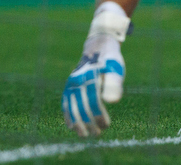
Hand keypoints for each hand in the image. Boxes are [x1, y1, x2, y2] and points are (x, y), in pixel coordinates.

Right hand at [63, 14, 126, 136]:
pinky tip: (71, 126)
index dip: (98, 115)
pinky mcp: (69, 85)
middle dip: (89, 122)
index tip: (106, 126)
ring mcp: (71, 83)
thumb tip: (112, 102)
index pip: (93, 101)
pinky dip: (67, 114)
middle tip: (97, 134)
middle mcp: (77, 80)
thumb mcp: (116, 68)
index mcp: (89, 76)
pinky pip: (65, 102)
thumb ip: (114, 84)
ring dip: (77, 122)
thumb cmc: (110, 59)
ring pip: (71, 106)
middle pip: (81, 106)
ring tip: (84, 135)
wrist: (98, 46)